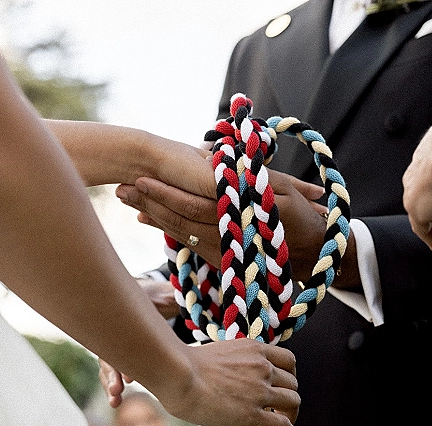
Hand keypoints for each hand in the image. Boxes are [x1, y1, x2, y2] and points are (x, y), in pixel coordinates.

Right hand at [98, 275, 179, 407]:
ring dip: (110, 383)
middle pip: (109, 353)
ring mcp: (114, 345)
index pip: (119, 334)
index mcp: (124, 313)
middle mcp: (115, 330)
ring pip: (108, 366)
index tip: (130, 375)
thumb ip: (168, 298)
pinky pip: (112, 373)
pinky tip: (115, 403)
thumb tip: (175, 297)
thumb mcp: (165, 296)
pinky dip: (112, 387)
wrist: (154, 302)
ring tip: (115, 401)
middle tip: (118, 389)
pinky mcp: (118, 358)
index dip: (123, 353)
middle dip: (113, 373)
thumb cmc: (160, 299)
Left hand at [116, 169, 331, 282]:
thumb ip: (252, 180)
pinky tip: (146, 216)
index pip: (193, 206)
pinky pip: (187, 240)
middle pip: (179, 220)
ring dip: (151, 215)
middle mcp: (222, 239)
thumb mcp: (284, 194)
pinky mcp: (217, 256)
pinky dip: (166, 227)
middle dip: (148, 203)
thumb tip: (219, 162)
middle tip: (119, 187)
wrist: (312, 254)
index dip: (165, 194)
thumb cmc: (302, 219)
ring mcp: (218, 251)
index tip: (140, 179)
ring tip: (125, 197)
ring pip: (179, 232)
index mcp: (235, 219)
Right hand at [167, 338, 300, 425]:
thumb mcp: (218, 354)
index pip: (287, 360)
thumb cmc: (183, 366)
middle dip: (288, 396)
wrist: (178, 376)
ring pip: (292, 402)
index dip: (289, 375)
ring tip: (286, 423)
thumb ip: (232, 364)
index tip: (283, 384)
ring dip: (291, 414)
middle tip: (281, 407)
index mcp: (254, 349)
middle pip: (292, 383)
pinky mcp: (254, 415)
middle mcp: (263, 368)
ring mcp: (260, 391)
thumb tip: (227, 379)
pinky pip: (284, 425)